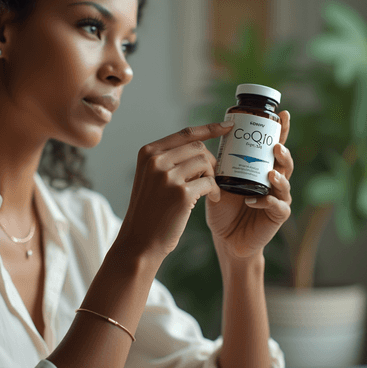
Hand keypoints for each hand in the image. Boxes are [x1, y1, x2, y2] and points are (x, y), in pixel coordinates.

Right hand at [119, 122, 232, 257]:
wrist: (139, 241)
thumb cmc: (150, 210)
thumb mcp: (151, 178)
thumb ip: (168, 160)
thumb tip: (202, 147)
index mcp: (148, 153)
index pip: (184, 133)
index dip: (209, 128)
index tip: (227, 126)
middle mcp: (155, 161)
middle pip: (197, 147)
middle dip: (211, 160)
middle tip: (213, 177)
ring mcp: (167, 176)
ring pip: (205, 162)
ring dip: (213, 176)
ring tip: (211, 190)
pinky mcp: (181, 193)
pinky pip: (209, 182)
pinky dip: (216, 190)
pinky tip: (214, 199)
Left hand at [206, 111, 293, 258]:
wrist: (225, 237)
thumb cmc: (224, 208)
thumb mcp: (219, 181)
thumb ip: (219, 164)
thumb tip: (207, 141)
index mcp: (262, 168)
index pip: (273, 145)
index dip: (281, 130)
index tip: (283, 114)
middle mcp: (274, 181)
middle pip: (284, 161)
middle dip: (283, 151)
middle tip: (276, 145)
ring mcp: (278, 198)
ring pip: (285, 183)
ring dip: (279, 176)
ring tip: (270, 172)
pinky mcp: (277, 216)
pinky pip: (277, 206)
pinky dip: (267, 202)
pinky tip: (254, 201)